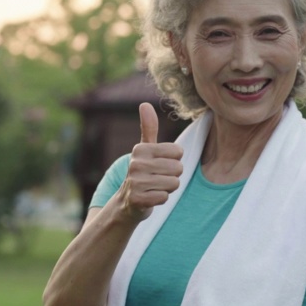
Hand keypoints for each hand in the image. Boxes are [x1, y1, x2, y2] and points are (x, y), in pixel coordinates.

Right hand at [116, 102, 182, 221]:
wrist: (127, 202)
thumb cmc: (142, 173)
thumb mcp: (145, 150)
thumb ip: (148, 128)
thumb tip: (144, 104)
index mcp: (140, 149)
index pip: (178, 152)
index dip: (174, 161)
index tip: (160, 165)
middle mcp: (136, 164)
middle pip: (178, 168)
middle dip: (172, 176)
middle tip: (158, 178)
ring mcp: (136, 182)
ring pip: (173, 183)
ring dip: (167, 188)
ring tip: (154, 187)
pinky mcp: (138, 199)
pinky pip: (165, 197)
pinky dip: (161, 199)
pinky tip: (151, 197)